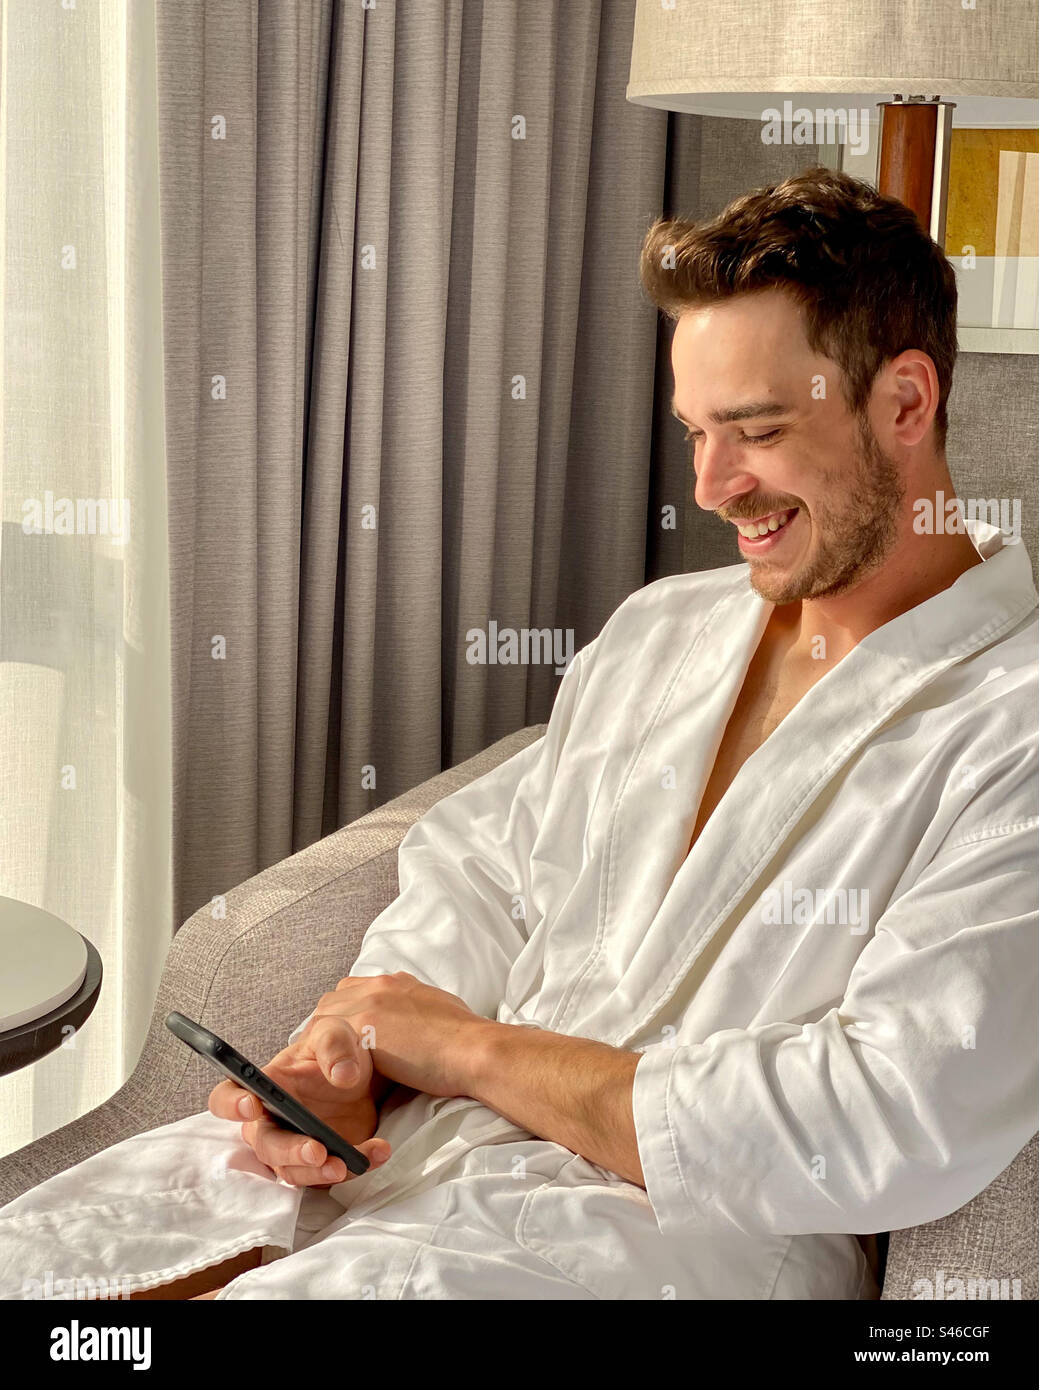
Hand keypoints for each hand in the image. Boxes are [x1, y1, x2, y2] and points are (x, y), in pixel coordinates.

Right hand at [207, 1019, 392, 1187]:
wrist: (367, 1074)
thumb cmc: (337, 1051)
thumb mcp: (336, 1033)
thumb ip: (335, 1046)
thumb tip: (342, 1075)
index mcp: (265, 1086)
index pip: (227, 1097)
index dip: (231, 1105)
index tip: (250, 1106)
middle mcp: (272, 1122)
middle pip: (264, 1145)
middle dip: (288, 1151)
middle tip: (316, 1150)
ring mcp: (295, 1146)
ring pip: (293, 1171)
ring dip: (317, 1173)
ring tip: (345, 1164)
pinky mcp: (321, 1163)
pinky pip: (330, 1175)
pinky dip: (355, 1168)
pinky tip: (378, 1152)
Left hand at [308, 970, 488, 1096]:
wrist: (474, 1050)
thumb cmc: (465, 1044)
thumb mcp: (437, 1016)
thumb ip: (413, 1015)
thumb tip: (408, 1030)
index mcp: (398, 984)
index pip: (354, 992)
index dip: (346, 1018)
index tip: (347, 1043)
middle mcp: (382, 984)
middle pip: (333, 1002)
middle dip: (328, 1030)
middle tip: (331, 1062)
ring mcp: (371, 999)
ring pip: (324, 1018)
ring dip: (323, 1046)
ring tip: (329, 1075)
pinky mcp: (365, 1020)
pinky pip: (328, 1038)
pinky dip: (328, 1060)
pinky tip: (337, 1081)